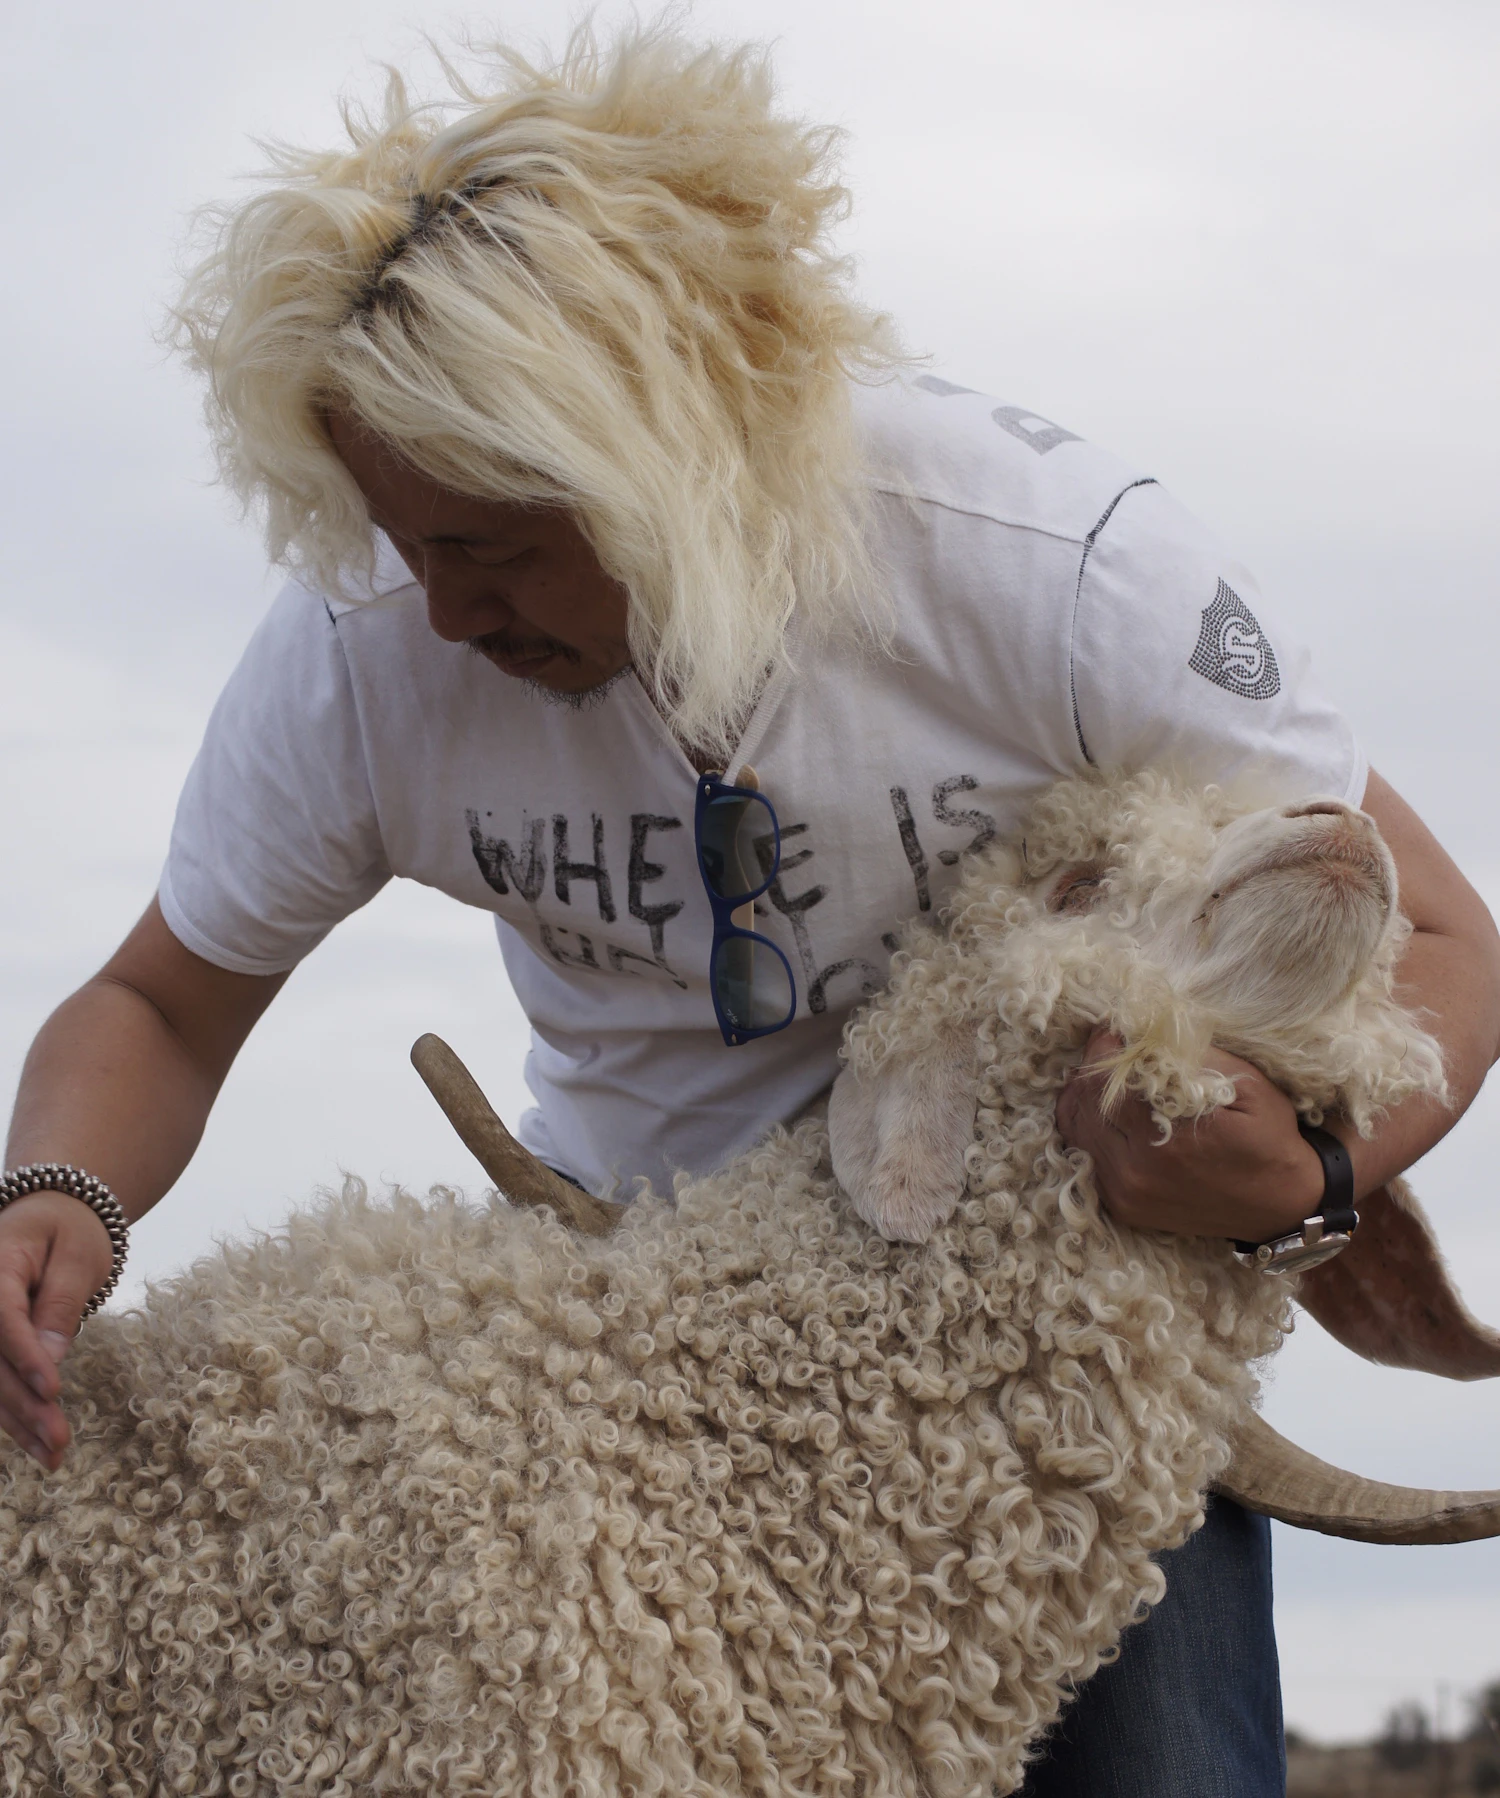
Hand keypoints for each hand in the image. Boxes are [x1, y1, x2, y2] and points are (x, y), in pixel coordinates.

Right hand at [0, 1192, 113, 1469]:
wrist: (47, 1215)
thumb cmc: (68, 1229)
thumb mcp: (78, 1254)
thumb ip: (62, 1302)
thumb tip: (52, 1358)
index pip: (2, 1316)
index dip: (24, 1355)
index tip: (52, 1390)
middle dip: (24, 1403)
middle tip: (59, 1439)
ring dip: (17, 1422)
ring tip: (53, 1454)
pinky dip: (14, 1417)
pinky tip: (39, 1447)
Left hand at [1055, 1030, 1326, 1241]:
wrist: (1282, 1205)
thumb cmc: (1269, 1138)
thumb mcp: (1247, 1085)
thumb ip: (1192, 1056)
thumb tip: (1144, 1030)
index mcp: (1164, 1142)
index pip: (1102, 1080)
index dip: (1104, 1047)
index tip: (1116, 1031)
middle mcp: (1134, 1172)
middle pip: (1080, 1103)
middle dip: (1092, 1069)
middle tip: (1115, 1052)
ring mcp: (1124, 1193)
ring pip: (1074, 1128)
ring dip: (1086, 1098)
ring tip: (1112, 1081)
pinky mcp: (1123, 1206)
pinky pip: (1085, 1155)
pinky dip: (1091, 1128)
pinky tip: (1114, 1115)